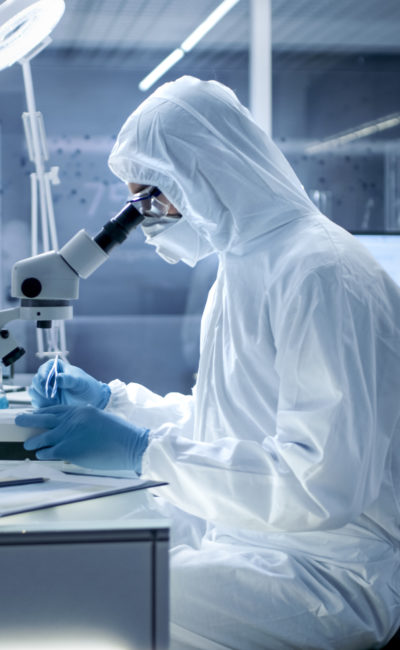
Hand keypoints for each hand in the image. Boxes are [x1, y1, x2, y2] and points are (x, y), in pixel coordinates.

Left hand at [15, 405, 148, 472]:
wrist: (129, 444)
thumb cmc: (120, 434)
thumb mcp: (100, 419)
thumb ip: (84, 421)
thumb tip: (72, 429)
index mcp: (81, 409)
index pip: (56, 409)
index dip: (42, 412)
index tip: (33, 413)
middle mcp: (72, 419)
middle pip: (43, 418)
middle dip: (29, 420)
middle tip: (19, 420)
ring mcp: (68, 434)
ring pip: (42, 437)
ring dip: (33, 441)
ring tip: (28, 445)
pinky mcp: (67, 449)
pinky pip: (48, 452)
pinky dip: (43, 453)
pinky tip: (40, 455)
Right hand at [29, 360, 110, 409]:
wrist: (90, 400)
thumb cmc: (86, 387)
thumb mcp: (80, 382)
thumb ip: (69, 379)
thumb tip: (58, 377)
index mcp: (55, 367)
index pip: (43, 369)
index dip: (43, 377)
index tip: (48, 385)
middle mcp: (47, 377)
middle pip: (36, 381)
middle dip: (42, 390)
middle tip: (54, 397)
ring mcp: (44, 389)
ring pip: (34, 392)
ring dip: (42, 399)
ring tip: (56, 402)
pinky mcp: (43, 401)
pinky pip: (36, 403)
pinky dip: (43, 406)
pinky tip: (54, 407)